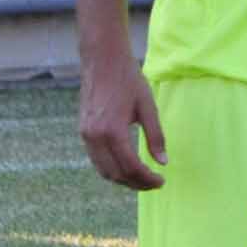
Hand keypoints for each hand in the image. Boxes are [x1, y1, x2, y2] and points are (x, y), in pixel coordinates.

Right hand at [80, 54, 164, 190]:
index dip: (147, 179)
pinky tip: (127, 167)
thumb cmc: (129, 80)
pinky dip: (111, 168)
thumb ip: (156, 136)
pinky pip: (96, 159)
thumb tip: (163, 162)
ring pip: (103, 169)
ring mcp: (85, 135)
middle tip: (155, 184)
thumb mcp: (148, 107)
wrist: (102, 62)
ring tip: (143, 179)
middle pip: (115, 173)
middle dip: (136, 183)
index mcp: (112, 131)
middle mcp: (94, 136)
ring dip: (123, 179)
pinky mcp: (82, 131)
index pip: (130, 166)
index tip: (162, 182)